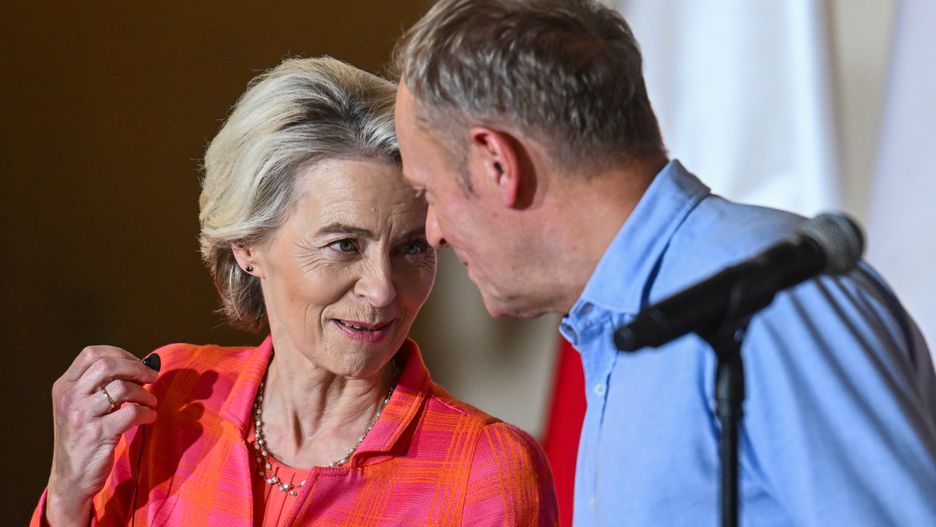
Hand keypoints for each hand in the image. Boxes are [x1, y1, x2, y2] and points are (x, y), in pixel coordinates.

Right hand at [45, 345, 158, 525]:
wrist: (71, 478)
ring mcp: (81, 416)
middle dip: (137, 368)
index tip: (138, 364)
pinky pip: (131, 413)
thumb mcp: (80, 407)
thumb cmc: (83, 438)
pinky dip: (146, 413)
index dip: (120, 354)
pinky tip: (149, 417)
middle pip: (107, 365)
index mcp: (64, 386)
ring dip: (144, 393)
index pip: (91, 353)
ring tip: (150, 403)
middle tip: (153, 378)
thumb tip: (141, 366)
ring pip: (122, 388)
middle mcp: (69, 398)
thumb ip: (100, 386)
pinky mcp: (97, 434)